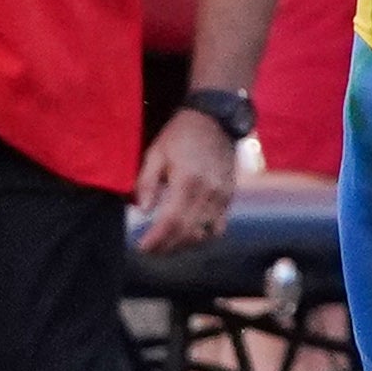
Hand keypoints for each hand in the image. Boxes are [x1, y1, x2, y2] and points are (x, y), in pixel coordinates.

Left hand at [134, 107, 237, 254]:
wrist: (214, 120)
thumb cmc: (180, 135)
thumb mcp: (155, 153)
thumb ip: (147, 182)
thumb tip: (142, 211)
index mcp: (188, 180)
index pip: (172, 220)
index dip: (157, 239)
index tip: (143, 247)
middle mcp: (209, 192)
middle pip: (188, 232)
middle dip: (167, 246)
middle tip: (151, 250)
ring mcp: (222, 195)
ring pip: (205, 233)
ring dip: (185, 244)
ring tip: (168, 243)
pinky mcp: (229, 196)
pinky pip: (219, 226)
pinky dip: (204, 236)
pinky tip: (189, 234)